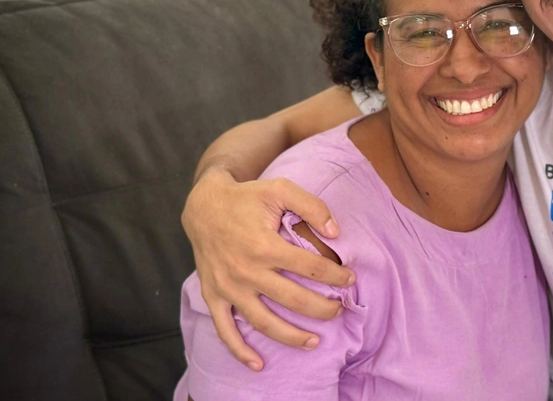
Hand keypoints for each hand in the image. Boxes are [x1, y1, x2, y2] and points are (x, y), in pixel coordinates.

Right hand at [181, 168, 354, 369]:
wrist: (203, 206)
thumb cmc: (247, 197)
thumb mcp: (280, 189)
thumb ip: (311, 206)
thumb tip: (335, 232)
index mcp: (265, 245)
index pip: (311, 268)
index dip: (336, 275)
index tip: (350, 279)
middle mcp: (247, 271)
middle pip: (294, 300)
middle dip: (323, 309)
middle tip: (339, 310)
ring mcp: (229, 287)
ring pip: (264, 322)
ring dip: (291, 336)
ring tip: (315, 342)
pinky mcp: (214, 296)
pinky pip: (225, 329)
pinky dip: (240, 350)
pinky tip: (258, 364)